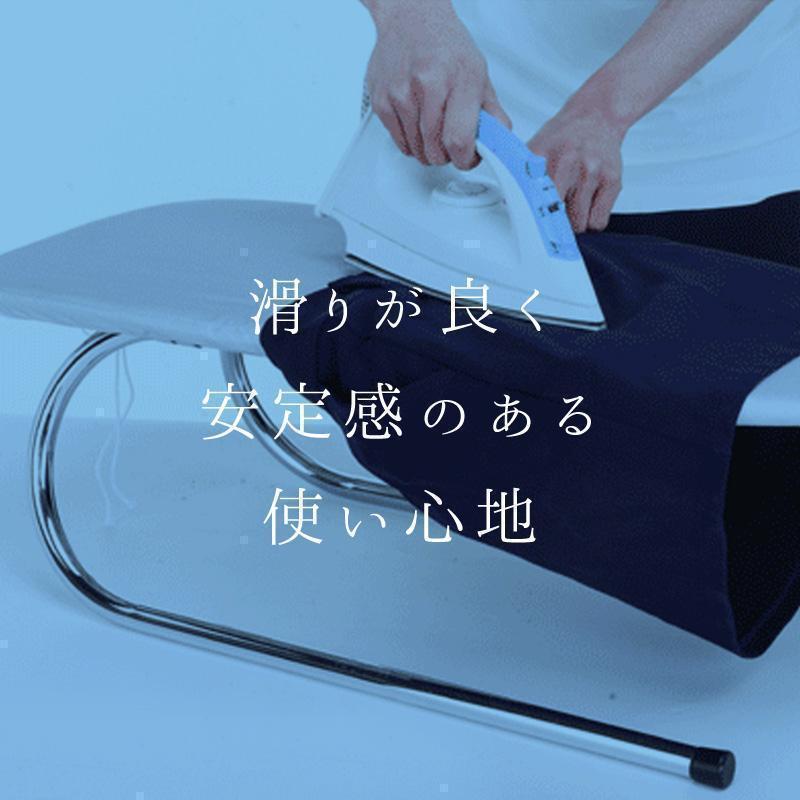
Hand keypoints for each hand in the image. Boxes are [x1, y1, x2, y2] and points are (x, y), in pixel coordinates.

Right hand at [364, 0, 510, 168]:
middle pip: (436, 152)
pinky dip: (410, 141)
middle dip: (447, 155)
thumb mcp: (477, 72)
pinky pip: (400, 143)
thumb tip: (498, 141)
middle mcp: (428, 86)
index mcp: (459, 79)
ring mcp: (401, 95)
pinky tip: (417, 121)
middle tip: (450, 140)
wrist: (410, 18)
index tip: (468, 157)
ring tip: (433, 126)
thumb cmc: (444, 44)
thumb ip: (491, 111)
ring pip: (417, 152)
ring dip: (428, 149)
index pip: (459, 140)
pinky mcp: (382, 102)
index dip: (465, 159)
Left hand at [528, 103, 625, 232]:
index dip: (532, 221)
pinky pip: (598, 222)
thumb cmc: (563, 138)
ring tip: (572, 206)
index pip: (531, 203)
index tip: (532, 229)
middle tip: (554, 214)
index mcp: (541, 158)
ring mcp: (591, 173)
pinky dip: (592, 222)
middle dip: (554, 223)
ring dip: (574, 223)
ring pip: (579, 225)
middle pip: (556, 219)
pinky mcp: (612, 181)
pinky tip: (587, 207)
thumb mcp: (533, 150)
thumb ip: (518, 177)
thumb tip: (507, 207)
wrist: (596, 115)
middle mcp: (567, 164)